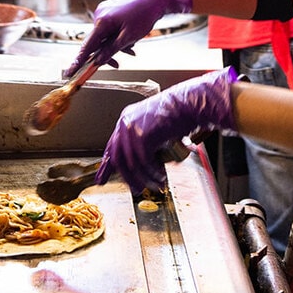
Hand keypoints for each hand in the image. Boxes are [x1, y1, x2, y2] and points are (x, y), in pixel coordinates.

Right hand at [63, 0, 191, 76]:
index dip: (79, 61)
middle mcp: (100, 15)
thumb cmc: (144, 14)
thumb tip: (98, 61)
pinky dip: (118, 36)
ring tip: (131, 49)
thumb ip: (111, 50)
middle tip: (116, 64)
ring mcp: (106, 11)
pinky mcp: (113, 9)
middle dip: (107, 53)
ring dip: (116, 45)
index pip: (87, 46)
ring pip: (106, 35)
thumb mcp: (128, 37)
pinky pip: (111, 27)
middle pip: (97, 41)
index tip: (70, 71)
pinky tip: (130, 42)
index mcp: (102, 21)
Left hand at [95, 67, 237, 192]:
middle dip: (128, 178)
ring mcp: (132, 129)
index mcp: (127, 119)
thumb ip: (145, 142)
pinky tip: (161, 175)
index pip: (112, 147)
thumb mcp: (155, 127)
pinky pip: (145, 162)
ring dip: (145, 178)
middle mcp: (126, 123)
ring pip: (132, 163)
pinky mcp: (143, 136)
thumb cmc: (179, 114)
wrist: (190, 103)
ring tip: (156, 184)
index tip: (102, 179)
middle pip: (119, 158)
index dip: (106, 166)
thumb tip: (142, 164)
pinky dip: (154, 172)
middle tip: (137, 189)